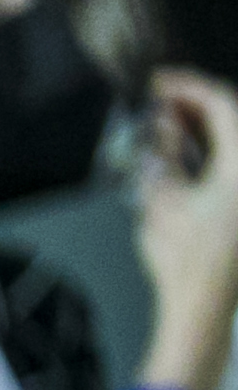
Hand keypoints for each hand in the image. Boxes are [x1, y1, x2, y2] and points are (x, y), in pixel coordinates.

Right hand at [133, 69, 237, 349]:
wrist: (202, 306)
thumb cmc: (185, 262)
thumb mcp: (160, 200)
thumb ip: (163, 154)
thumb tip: (164, 124)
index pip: (222, 104)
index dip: (188, 87)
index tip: (161, 82)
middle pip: (234, 118)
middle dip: (198, 105)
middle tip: (163, 102)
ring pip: (235, 140)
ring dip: (207, 127)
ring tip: (172, 126)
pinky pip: (235, 162)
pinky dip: (216, 149)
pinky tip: (191, 154)